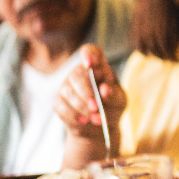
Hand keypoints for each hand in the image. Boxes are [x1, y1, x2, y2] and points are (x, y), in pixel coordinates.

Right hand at [55, 44, 125, 163]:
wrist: (99, 126)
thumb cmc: (112, 107)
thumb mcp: (120, 101)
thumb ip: (114, 95)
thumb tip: (105, 90)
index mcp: (99, 67)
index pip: (92, 52)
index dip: (89, 54)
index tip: (90, 64)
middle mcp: (80, 72)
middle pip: (77, 75)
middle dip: (87, 93)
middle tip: (96, 108)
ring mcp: (67, 85)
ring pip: (68, 92)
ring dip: (82, 107)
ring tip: (96, 119)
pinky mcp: (58, 100)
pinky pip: (60, 105)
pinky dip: (73, 115)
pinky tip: (84, 121)